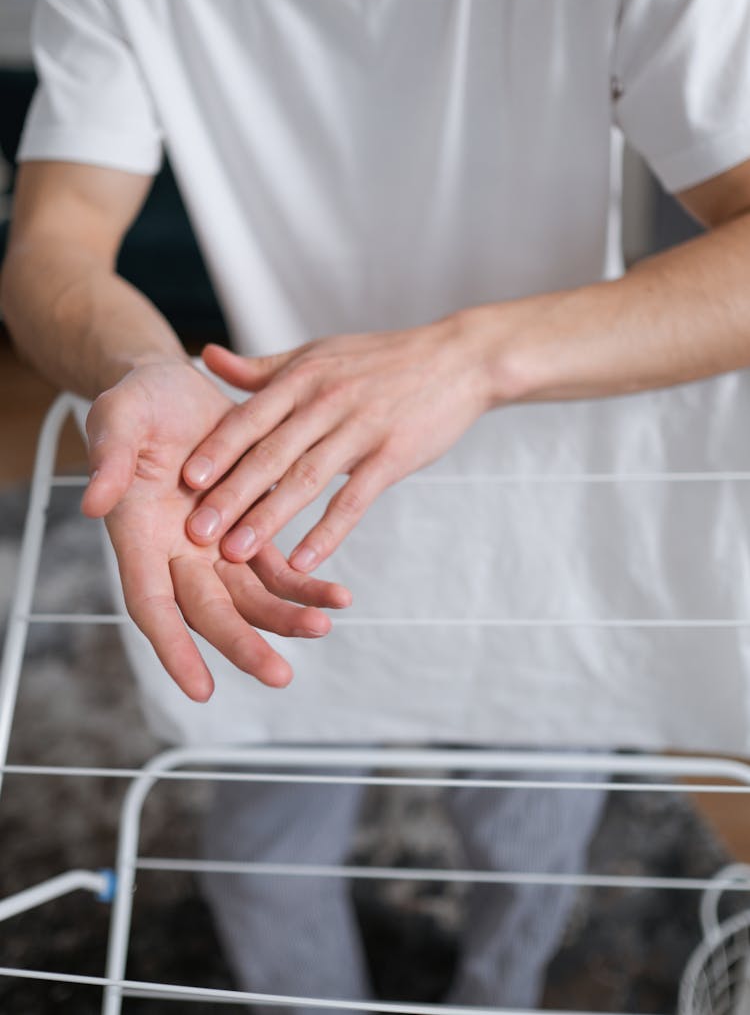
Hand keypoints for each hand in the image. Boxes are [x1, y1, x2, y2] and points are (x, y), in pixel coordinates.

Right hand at [81, 360, 351, 701]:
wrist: (176, 384)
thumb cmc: (137, 403)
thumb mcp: (117, 418)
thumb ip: (110, 459)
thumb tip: (96, 501)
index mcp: (137, 534)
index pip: (150, 604)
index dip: (172, 647)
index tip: (200, 688)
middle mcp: (176, 551)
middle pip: (209, 613)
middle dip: (244, 645)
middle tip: (280, 675)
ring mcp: (216, 544)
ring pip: (252, 597)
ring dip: (286, 617)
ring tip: (324, 625)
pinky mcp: (252, 524)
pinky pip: (280, 566)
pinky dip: (306, 583)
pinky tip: (337, 597)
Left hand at [182, 315, 491, 571]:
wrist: (456, 359)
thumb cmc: (379, 360)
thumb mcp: (317, 354)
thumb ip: (260, 368)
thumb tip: (206, 358)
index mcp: (302, 378)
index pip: (249, 417)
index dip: (215, 450)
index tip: (180, 482)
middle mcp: (325, 401)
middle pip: (270, 453)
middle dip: (229, 494)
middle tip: (194, 533)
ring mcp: (361, 428)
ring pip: (306, 478)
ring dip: (269, 519)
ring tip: (234, 554)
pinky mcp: (393, 454)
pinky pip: (355, 498)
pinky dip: (328, 531)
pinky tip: (302, 560)